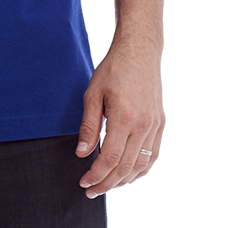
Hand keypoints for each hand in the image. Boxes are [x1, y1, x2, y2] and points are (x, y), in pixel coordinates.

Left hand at [75, 37, 163, 198]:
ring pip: (141, 166)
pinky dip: (141, 170)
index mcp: (124, 118)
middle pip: (125, 167)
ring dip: (124, 181)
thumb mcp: (93, 93)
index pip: (110, 158)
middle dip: (107, 183)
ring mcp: (154, 126)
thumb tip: (82, 153)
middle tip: (91, 190)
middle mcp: (143, 126)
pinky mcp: (160, 124)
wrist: (139, 51)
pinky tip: (129, 175)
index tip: (84, 182)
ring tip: (107, 185)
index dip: (96, 175)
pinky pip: (153, 156)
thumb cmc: (113, 69)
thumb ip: (88, 125)